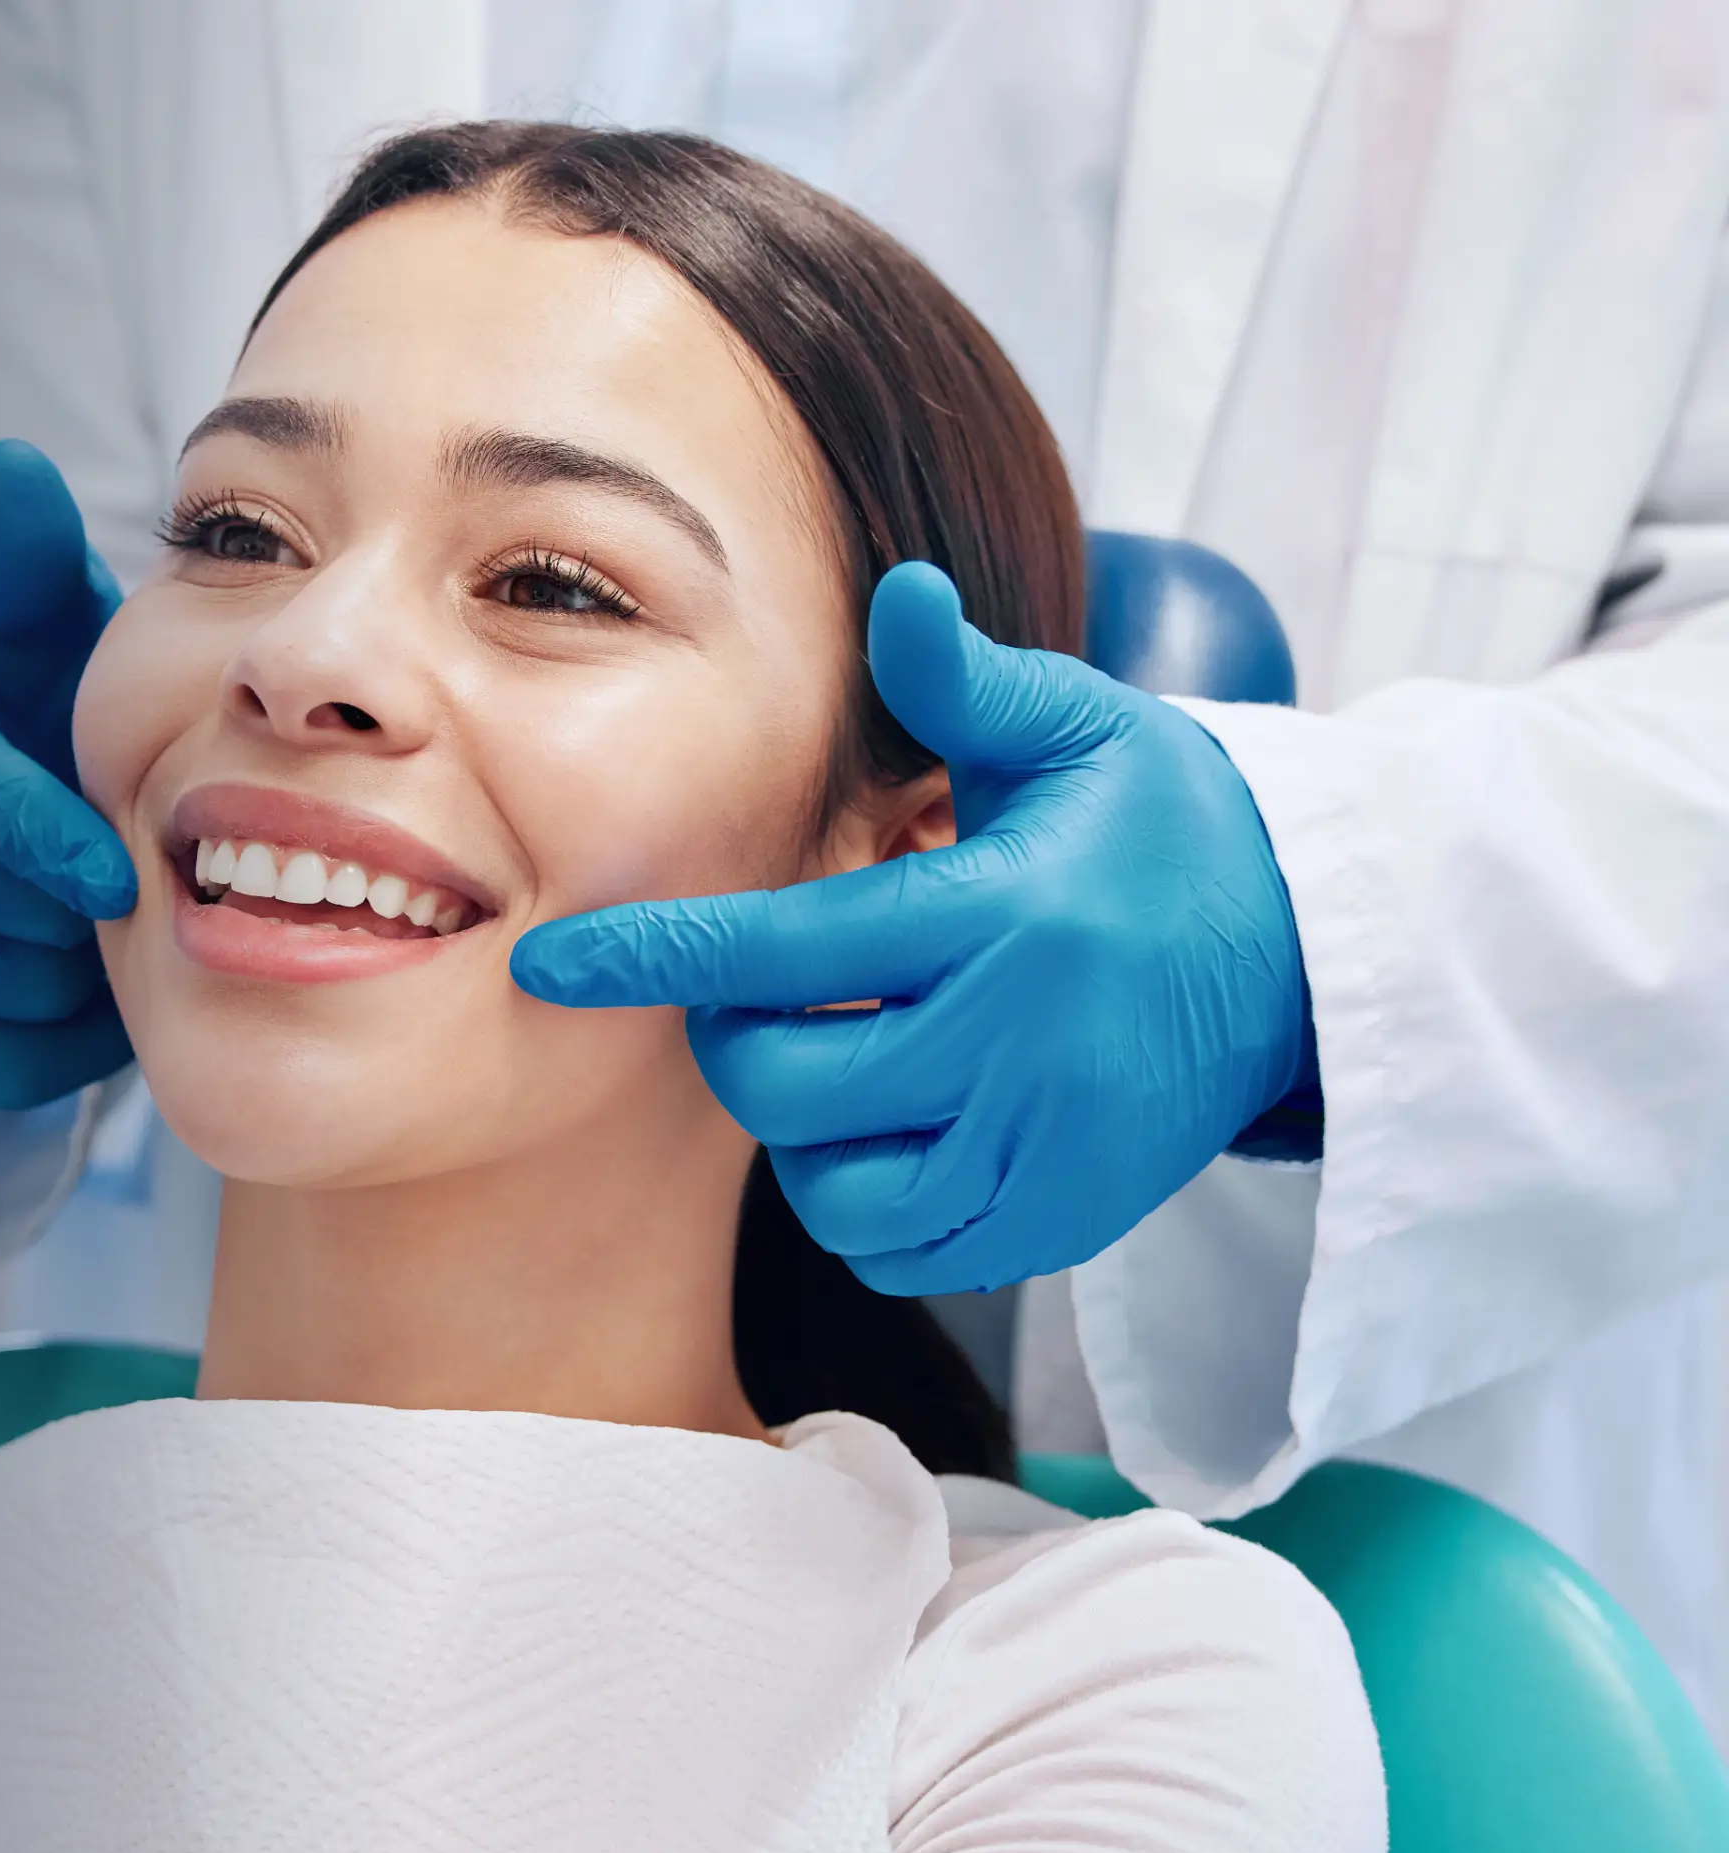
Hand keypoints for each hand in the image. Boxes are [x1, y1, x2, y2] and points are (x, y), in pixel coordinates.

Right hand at [0, 439, 137, 1108]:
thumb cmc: (16, 678)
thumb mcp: (24, 605)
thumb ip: (25, 551)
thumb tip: (9, 467)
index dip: (31, 841)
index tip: (115, 878)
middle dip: (68, 907)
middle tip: (141, 880)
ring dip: (67, 973)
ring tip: (108, 920)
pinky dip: (46, 1041)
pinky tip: (79, 980)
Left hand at [509, 562, 1313, 1295]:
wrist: (1312, 956)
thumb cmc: (1165, 827)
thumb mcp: (1082, 731)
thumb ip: (964, 682)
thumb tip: (896, 591)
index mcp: (1001, 917)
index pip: (783, 951)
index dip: (653, 960)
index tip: (550, 963)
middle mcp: (1019, 1048)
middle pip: (785, 1083)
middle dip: (736, 1039)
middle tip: (769, 993)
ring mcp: (1044, 1150)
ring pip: (832, 1187)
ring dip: (800, 1128)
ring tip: (842, 1054)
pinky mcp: (1064, 1221)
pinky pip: (903, 1250)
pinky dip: (865, 1202)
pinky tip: (892, 1125)